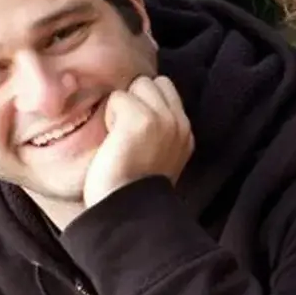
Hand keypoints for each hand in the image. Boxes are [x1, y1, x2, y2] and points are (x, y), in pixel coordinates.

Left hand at [82, 75, 193, 206]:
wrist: (126, 212)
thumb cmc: (130, 187)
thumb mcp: (159, 155)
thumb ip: (159, 128)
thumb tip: (139, 105)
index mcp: (184, 132)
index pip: (165, 88)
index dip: (145, 101)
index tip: (134, 126)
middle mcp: (179, 122)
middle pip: (151, 82)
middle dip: (135, 99)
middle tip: (125, 132)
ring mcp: (163, 119)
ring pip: (137, 85)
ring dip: (123, 105)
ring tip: (119, 135)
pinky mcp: (142, 120)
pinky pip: (119, 97)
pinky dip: (110, 115)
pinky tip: (112, 139)